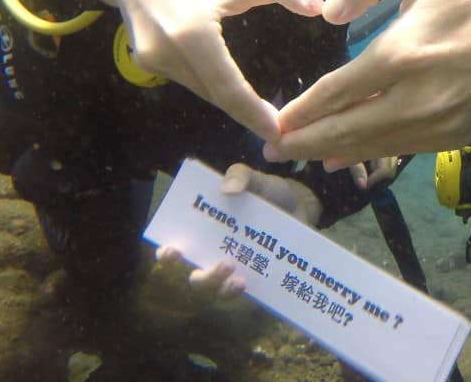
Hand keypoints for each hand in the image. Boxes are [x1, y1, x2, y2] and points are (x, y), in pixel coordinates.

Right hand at [89, 0, 322, 142]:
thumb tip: (319, 7)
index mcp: (191, 33)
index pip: (228, 87)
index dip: (253, 114)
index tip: (279, 132)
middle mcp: (167, 53)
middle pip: (215, 93)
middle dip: (246, 112)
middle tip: (280, 127)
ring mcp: (151, 60)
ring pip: (201, 90)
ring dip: (228, 99)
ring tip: (261, 110)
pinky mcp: (144, 62)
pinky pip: (186, 80)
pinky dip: (210, 84)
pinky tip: (230, 86)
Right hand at [153, 163, 323, 300]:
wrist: (303, 206)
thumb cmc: (269, 194)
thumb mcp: (256, 180)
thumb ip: (240, 176)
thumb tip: (227, 189)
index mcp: (208, 231)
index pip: (178, 247)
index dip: (167, 254)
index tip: (171, 250)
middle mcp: (217, 255)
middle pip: (198, 278)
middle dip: (203, 278)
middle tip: (220, 264)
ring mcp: (238, 271)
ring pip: (220, 291)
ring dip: (223, 286)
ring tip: (236, 273)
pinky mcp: (259, 280)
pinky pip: (247, 295)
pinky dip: (244, 292)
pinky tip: (246, 282)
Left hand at [268, 0, 470, 163]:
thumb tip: (329, 13)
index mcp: (401, 53)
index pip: (336, 92)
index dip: (301, 110)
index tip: (275, 120)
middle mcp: (414, 97)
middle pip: (346, 129)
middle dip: (304, 142)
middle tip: (272, 149)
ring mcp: (436, 122)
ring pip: (372, 146)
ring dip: (332, 152)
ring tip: (301, 155)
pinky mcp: (455, 136)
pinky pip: (401, 150)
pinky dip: (369, 154)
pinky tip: (346, 157)